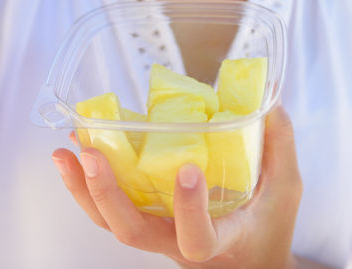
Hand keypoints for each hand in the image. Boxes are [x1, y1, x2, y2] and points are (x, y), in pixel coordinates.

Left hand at [51, 106, 301, 268]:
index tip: (189, 171)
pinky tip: (74, 149)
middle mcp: (176, 243)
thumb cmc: (268, 228)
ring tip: (66, 150)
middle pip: (130, 232)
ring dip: (83, 187)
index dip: (188, 209)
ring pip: (109, 222)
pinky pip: (106, 208)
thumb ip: (278, 145)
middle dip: (106, 193)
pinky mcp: (142, 218)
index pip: (196, 238)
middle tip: (91, 153)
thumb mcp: (285, 189)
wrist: (248, 262)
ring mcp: (155, 233)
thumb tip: (268, 99)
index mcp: (218, 240)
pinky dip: (85, 181)